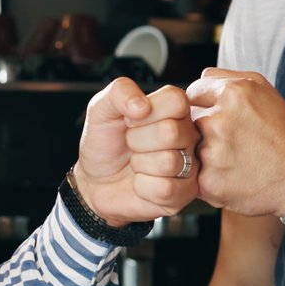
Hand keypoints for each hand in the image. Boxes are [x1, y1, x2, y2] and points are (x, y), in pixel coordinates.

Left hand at [74, 77, 201, 224]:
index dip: (146, 112)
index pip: (176, 100)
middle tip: (131, 144)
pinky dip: (143, 187)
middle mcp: (188, 135)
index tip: (130, 119)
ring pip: (168, 162)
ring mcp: (190, 164)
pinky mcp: (185, 192)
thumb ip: (119, 92)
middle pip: (170, 132)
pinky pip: (166, 189)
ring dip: (139, 164)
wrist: (94, 180)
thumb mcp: (101, 109)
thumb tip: (142, 105)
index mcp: (174, 110)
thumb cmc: (105, 143)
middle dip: (136, 140)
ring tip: (136, 163)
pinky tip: (141, 182)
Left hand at [187, 68, 284, 217]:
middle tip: (232, 141)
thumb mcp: (263, 90)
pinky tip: (232, 175)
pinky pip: (195, 174)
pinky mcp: (208, 181)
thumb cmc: (283, 134)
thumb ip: (225, 77)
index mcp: (232, 93)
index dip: (206, 105)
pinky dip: (209, 175)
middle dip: (203, 129)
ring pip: (189, 148)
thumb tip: (199, 78)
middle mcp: (218, 120)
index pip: (193, 92)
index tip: (221, 117)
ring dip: (204, 152)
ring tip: (234, 158)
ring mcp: (211, 152)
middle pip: (188, 120)